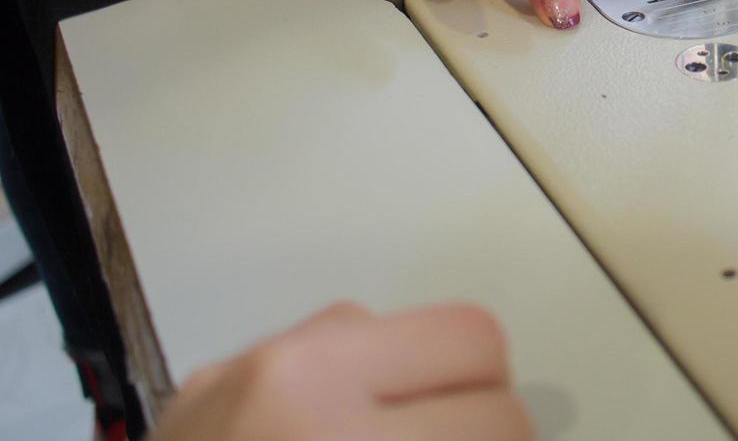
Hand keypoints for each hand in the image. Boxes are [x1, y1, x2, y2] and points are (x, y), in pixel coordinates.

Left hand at [150, 302, 531, 440]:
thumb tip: (505, 440)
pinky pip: (320, 342)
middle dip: (482, 409)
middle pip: (473, 339)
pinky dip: (342, 387)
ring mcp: (249, 366)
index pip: (503, 418)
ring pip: (393, 330)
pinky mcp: (210, 373)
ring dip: (409, 389)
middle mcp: (302, 378)